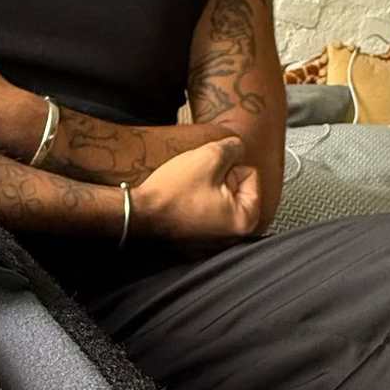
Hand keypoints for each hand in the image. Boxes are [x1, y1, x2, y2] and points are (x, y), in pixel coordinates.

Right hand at [132, 136, 259, 248]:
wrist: (139, 211)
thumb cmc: (173, 190)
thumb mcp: (208, 156)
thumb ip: (232, 147)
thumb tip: (238, 147)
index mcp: (245, 220)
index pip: (251, 174)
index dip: (228, 167)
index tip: (208, 177)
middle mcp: (234, 236)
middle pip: (238, 188)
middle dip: (220, 179)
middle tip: (198, 184)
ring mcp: (215, 242)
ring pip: (222, 198)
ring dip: (209, 189)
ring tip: (189, 192)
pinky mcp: (198, 242)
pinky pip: (207, 212)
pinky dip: (198, 204)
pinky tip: (183, 203)